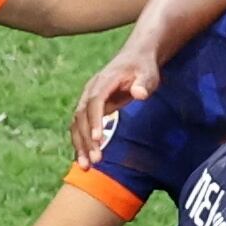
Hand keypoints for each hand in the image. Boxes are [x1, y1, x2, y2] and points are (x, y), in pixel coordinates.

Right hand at [70, 42, 158, 165]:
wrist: (135, 59)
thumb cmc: (143, 68)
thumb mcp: (148, 74)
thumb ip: (144, 83)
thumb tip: (139, 93)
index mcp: (103, 81)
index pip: (95, 102)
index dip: (95, 121)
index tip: (99, 139)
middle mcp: (90, 91)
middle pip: (83, 116)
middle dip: (87, 139)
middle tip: (95, 161)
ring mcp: (87, 99)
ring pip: (78, 124)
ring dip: (80, 145)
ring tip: (86, 166)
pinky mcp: (89, 108)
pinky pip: (81, 127)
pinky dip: (80, 143)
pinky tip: (84, 160)